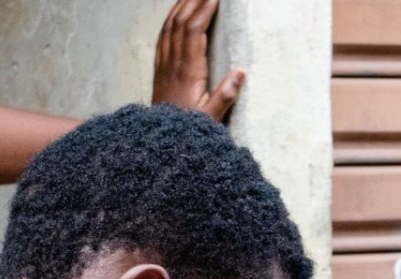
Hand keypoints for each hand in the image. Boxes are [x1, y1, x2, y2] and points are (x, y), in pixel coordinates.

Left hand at [152, 0, 244, 121]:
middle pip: (181, 22)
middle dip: (194, 1)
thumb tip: (241, 72)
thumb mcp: (211, 119)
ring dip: (180, 6)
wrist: (160, 143)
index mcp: (188, 72)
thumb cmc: (189, 132)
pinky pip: (162, 37)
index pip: (195, 32)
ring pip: (170, 27)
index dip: (204, 11)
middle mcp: (173, 64)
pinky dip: (170, 20)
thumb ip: (225, 96)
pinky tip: (175, 14)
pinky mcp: (159, 70)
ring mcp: (164, 65)